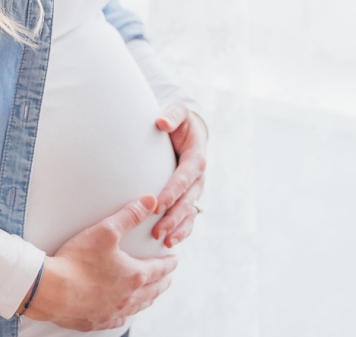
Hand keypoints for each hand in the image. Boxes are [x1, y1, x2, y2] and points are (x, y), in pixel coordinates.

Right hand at [22, 195, 178, 330]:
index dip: (169, 263)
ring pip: (138, 307)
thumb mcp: (106, 231)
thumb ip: (130, 215)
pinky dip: (126, 314)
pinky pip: (118, 320)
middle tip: (168, 278)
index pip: (159, 269)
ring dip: (148, 299)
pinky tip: (123, 312)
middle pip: (153, 291)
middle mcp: (128, 297)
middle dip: (163, 282)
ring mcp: (112, 312)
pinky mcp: (96, 321)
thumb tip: (150, 202)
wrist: (51, 291)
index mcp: (134, 275)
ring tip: (151, 294)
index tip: (175, 260)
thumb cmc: (77, 261)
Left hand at [151, 102, 207, 247]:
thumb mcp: (178, 111)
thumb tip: (161, 122)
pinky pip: (189, 217)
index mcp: (196, 158)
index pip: (184, 178)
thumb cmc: (179, 120)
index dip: (172, 192)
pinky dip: (182, 230)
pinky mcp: (191, 197)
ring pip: (190, 213)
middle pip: (187, 201)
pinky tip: (170, 243)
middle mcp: (199, 177)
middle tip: (157, 231)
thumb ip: (172, 115)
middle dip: (173, 217)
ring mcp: (196, 189)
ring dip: (178, 228)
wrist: (188, 130)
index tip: (157, 204)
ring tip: (165, 242)